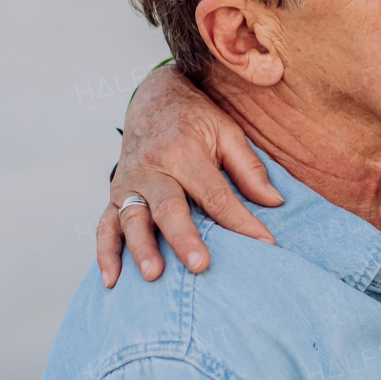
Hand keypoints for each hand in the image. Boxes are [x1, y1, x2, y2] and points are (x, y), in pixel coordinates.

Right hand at [97, 64, 282, 286]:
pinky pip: (105, 225)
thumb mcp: (228, 131)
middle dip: (183, 238)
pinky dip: (106, 253)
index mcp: (184, 151)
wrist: (153, 98)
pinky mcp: (115, 195)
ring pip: (132, 218)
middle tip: (200, 265)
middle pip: (168, 207)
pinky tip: (113, 281)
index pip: (215, 194)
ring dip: (140, 248)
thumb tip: (274, 202)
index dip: (240, 221)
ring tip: (154, 275)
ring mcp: (129, 183)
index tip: (264, 245)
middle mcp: (152, 167)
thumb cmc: (196, 119)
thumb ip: (249, 168)